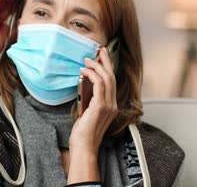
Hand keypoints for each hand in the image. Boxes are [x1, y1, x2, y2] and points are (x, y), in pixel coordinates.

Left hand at [67, 47, 117, 182]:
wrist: (84, 147)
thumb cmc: (83, 133)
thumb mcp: (87, 112)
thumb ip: (89, 99)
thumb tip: (84, 81)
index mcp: (111, 106)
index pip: (112, 82)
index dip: (108, 67)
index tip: (102, 56)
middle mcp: (113, 105)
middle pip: (112, 76)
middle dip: (106, 61)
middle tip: (99, 50)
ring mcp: (109, 106)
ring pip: (107, 78)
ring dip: (96, 66)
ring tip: (87, 60)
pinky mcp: (101, 106)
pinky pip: (99, 84)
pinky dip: (92, 75)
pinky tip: (84, 71)